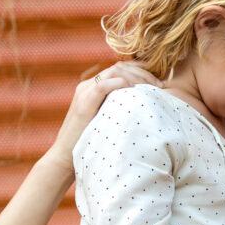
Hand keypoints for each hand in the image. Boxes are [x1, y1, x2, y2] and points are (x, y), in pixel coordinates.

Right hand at [45, 61, 161, 175]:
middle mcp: (87, 85)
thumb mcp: (108, 122)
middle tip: (159, 85)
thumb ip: (120, 111)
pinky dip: (121, 84)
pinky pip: (103, 85)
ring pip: (113, 72)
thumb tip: (144, 111)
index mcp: (93, 87)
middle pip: (119, 66)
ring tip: (151, 88)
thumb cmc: (90, 143)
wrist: (64, 157)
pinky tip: (135, 92)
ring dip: (136, 77)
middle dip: (143, 73)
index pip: (120, 68)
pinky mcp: (83, 103)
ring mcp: (84, 92)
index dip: (141, 71)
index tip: (159, 83)